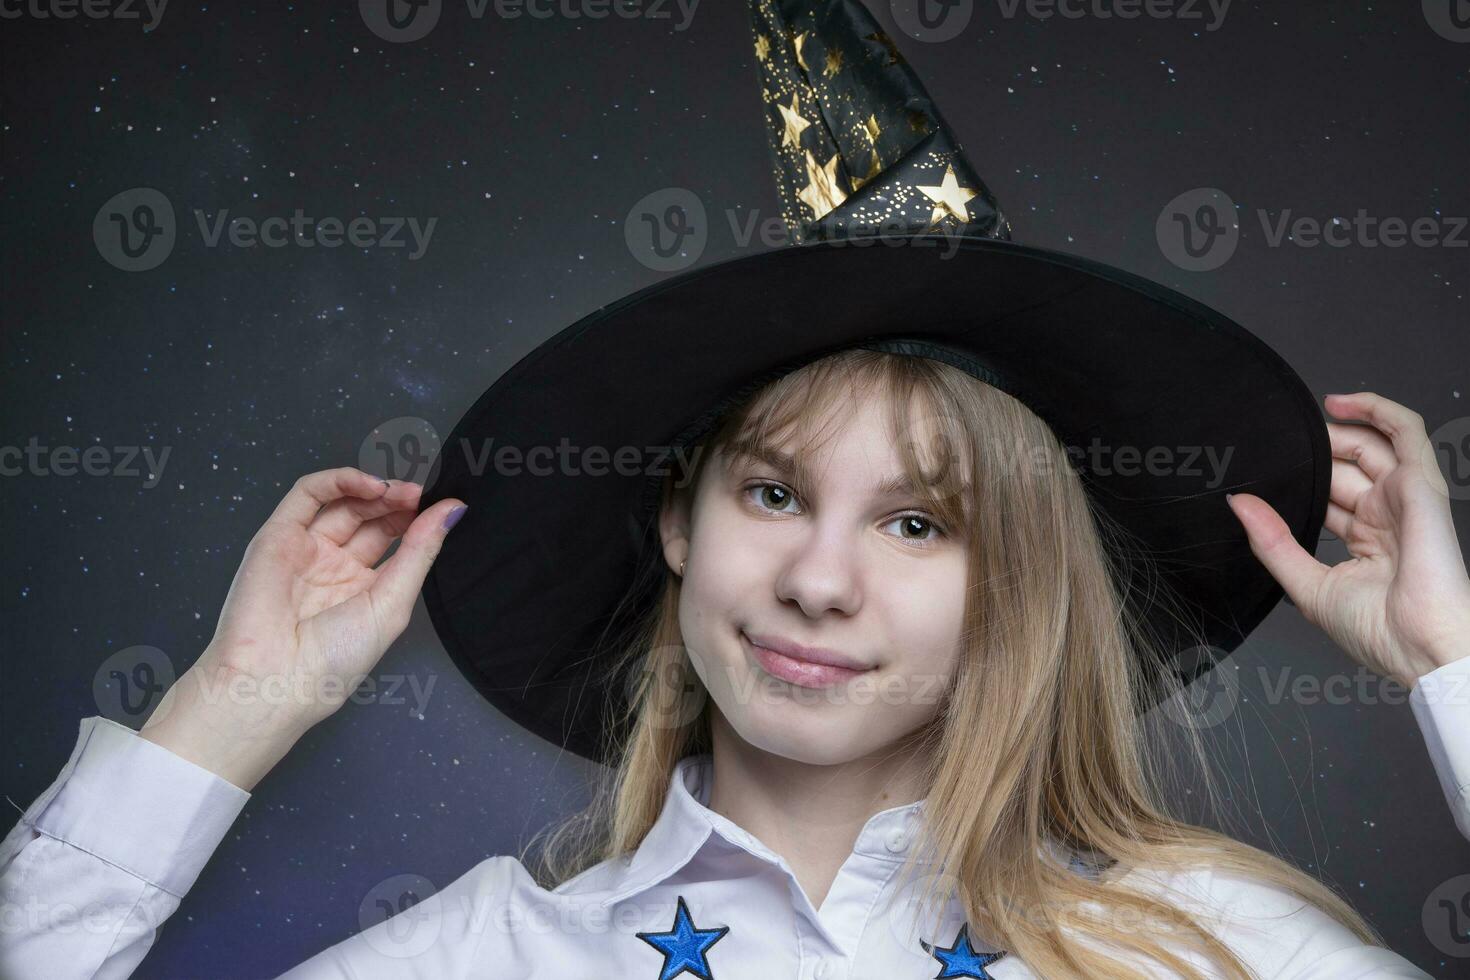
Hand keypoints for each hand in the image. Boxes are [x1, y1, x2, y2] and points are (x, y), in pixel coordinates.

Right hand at [200, 467, 466, 726]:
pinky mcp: (277, 536)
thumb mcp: (393, 604)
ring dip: (374, 489)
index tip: (442, 506)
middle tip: (421, 495)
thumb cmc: (333, 662)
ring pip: (342, 502)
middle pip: (371, 517)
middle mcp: (334, 567)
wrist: (274, 680)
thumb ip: (420, 553)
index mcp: (363, 588)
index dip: (417, 518)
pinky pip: (307, 495)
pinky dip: (338, 480)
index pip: (394, 538)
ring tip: (400, 491)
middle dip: (398, 502)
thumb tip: (453, 511)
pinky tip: (370, 485)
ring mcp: (305, 550)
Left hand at [1226, 392, 1469, 689]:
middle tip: (1277, 451)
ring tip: (1302, 425)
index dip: (1300, 481)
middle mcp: (1386, 516)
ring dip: (1337, 429)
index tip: (1262, 474)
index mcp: (1366, 541)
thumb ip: (1272, 543)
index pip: (1328, 497)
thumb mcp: (1307, 584)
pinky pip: (1405, 430)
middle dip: (1314, 455)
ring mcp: (1404, 498)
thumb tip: (1239, 505)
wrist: (1419, 647)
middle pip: (1347, 468)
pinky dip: (1376, 408)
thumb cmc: (1379, 631)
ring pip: (1372, 443)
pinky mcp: (1421, 483)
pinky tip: (1340, 402)